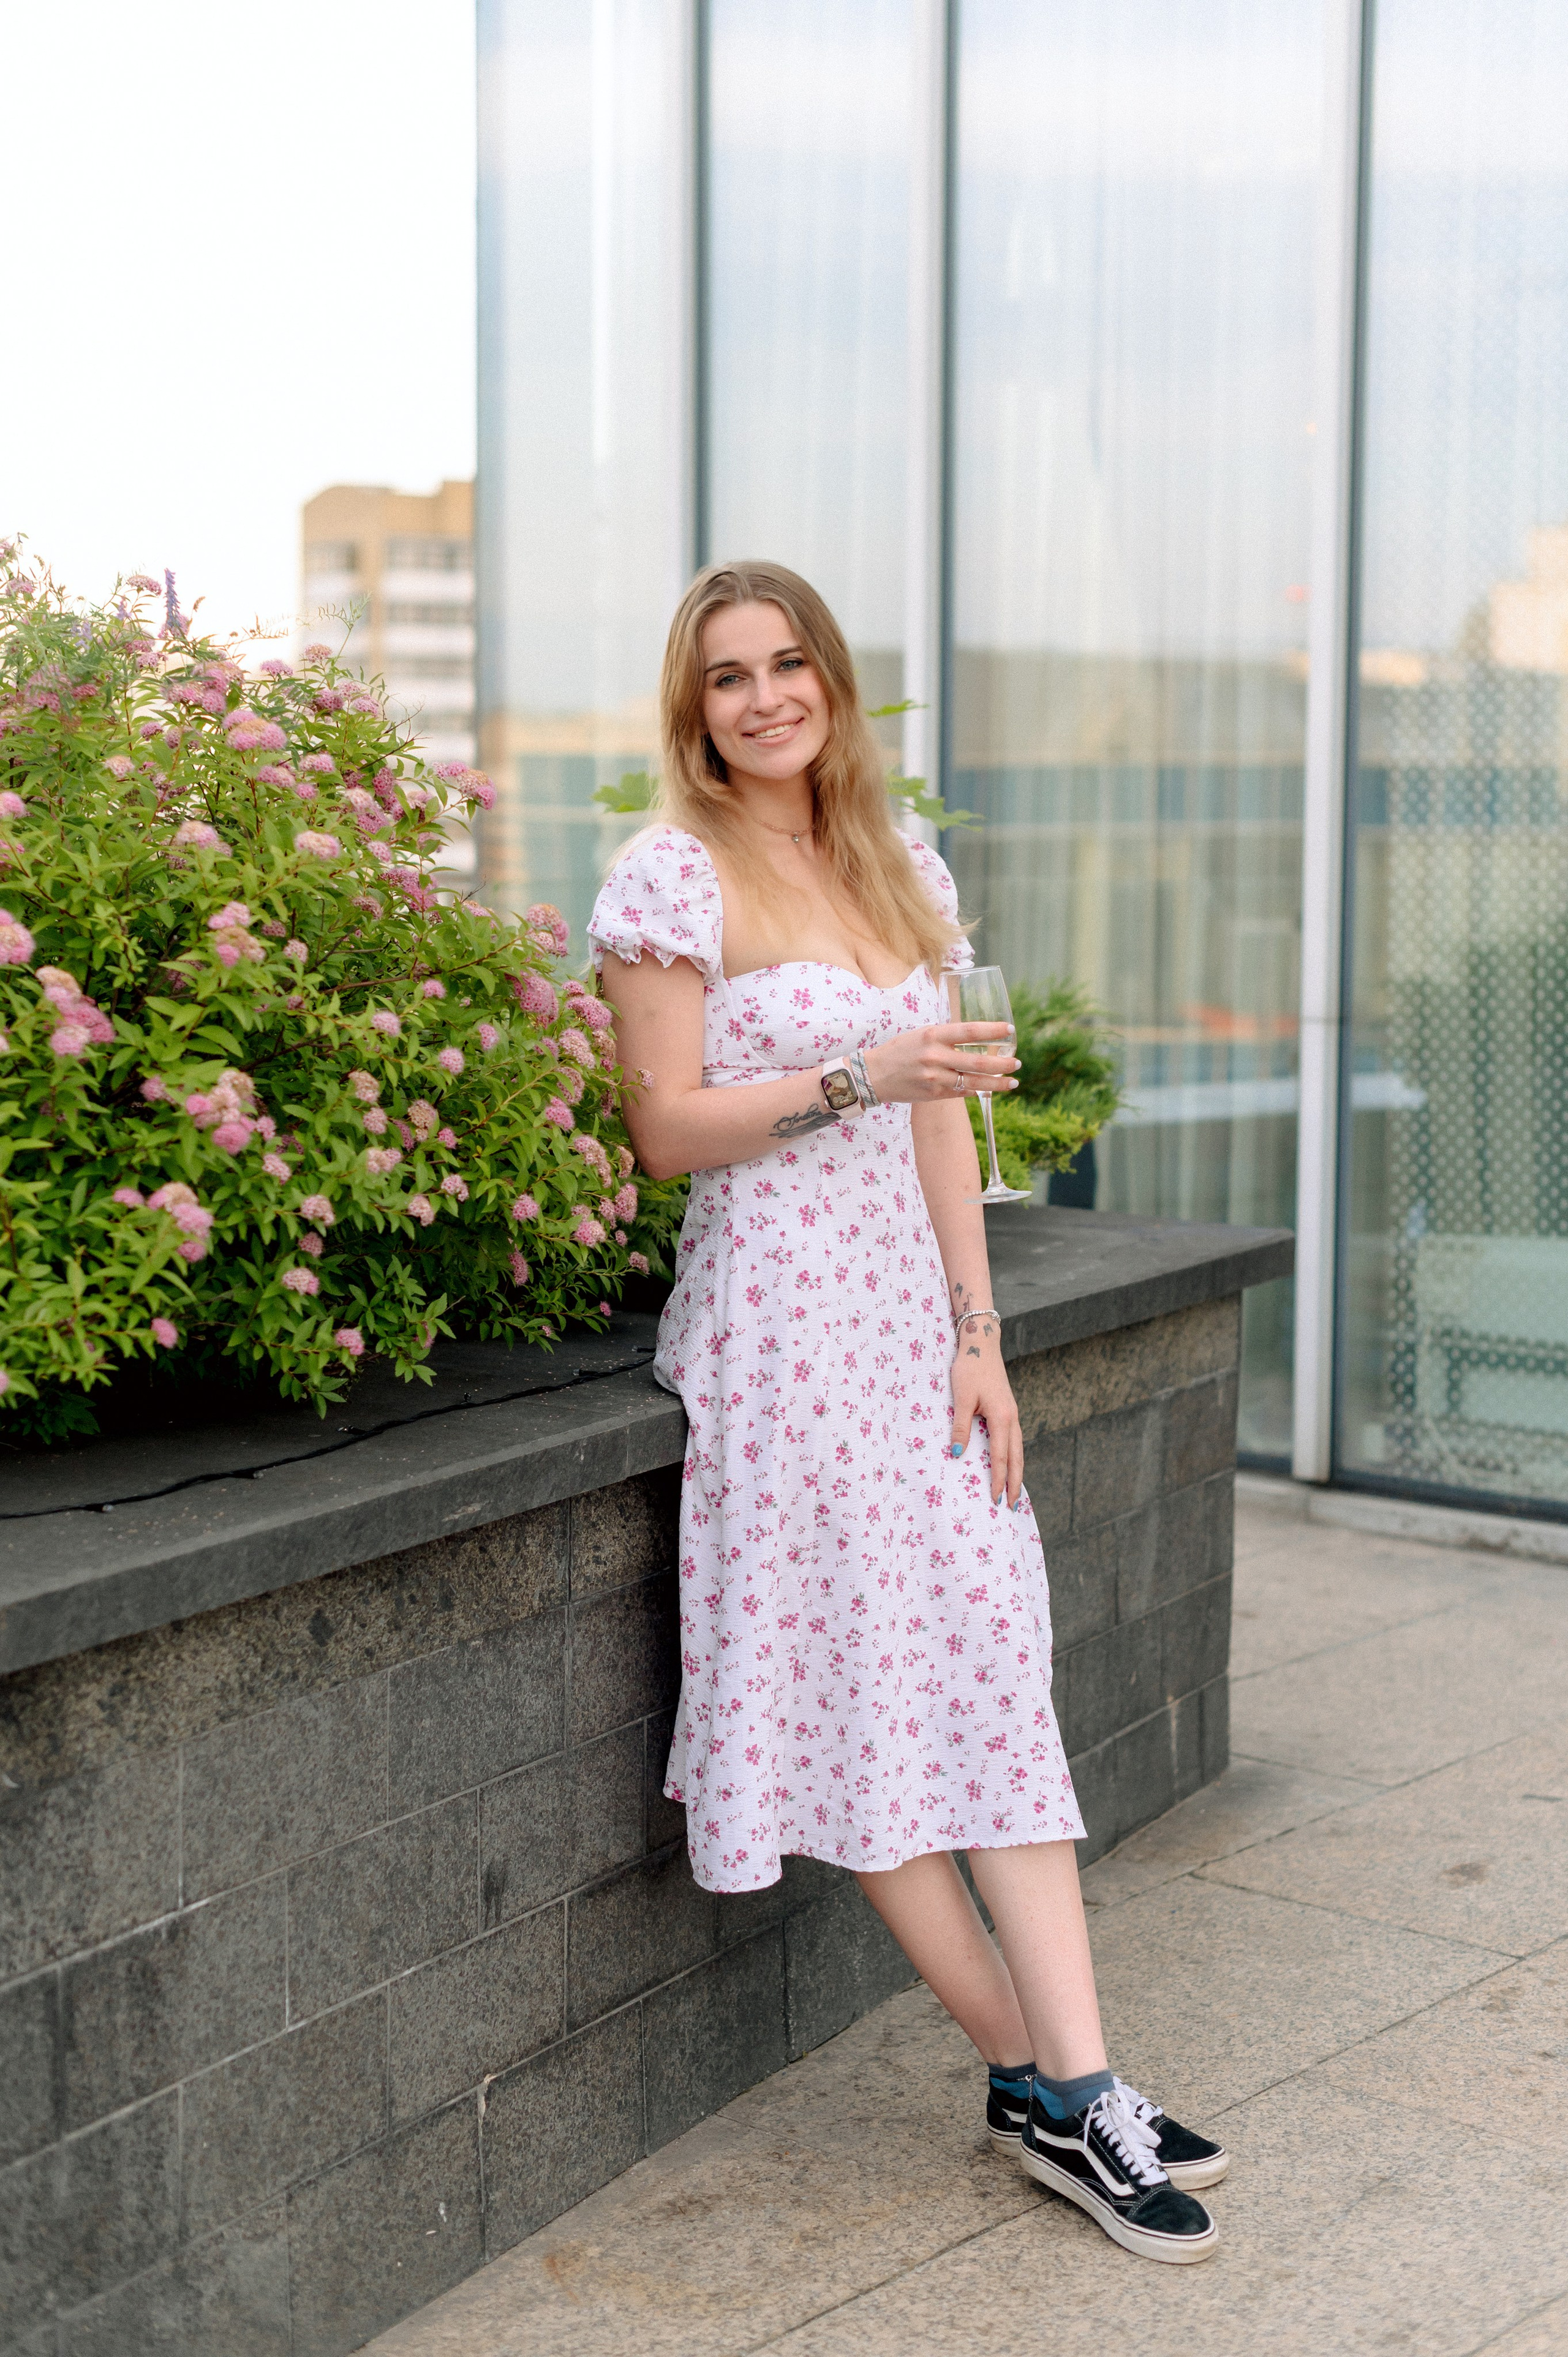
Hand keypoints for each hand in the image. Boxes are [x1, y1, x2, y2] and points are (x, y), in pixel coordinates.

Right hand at [862, 1023, 1018, 1103]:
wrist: (873, 1075)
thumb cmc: (899, 1051)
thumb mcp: (922, 1034)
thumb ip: (947, 1037)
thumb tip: (977, 1038)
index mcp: (933, 1035)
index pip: (969, 1031)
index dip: (993, 1031)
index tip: (1010, 1030)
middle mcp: (935, 1056)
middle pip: (977, 1062)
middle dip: (1002, 1064)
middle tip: (1017, 1063)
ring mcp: (934, 1078)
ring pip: (974, 1083)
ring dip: (997, 1084)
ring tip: (1013, 1082)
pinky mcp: (933, 1095)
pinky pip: (961, 1093)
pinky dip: (976, 1091)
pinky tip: (988, 1090)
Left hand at [949, 1312, 1023, 1507]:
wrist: (981, 1345)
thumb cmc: (969, 1369)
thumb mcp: (961, 1398)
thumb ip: (960, 1427)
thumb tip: (957, 1454)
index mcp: (1002, 1417)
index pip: (1000, 1457)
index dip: (997, 1479)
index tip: (994, 1498)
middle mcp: (1012, 1418)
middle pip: (1017, 1458)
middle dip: (1014, 1482)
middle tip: (1012, 1505)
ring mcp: (1012, 1413)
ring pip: (1018, 1449)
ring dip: (1016, 1471)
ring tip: (1014, 1491)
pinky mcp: (1008, 1409)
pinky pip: (1014, 1439)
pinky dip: (1014, 1456)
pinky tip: (1009, 1463)